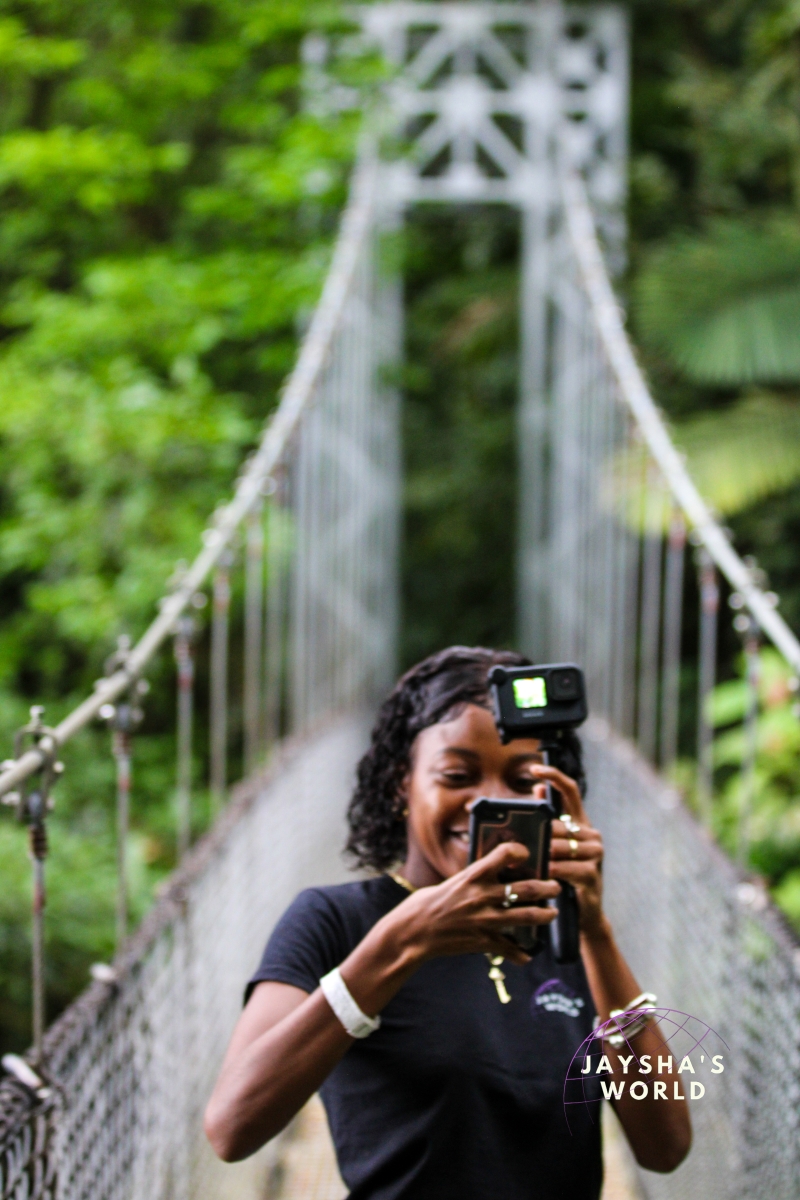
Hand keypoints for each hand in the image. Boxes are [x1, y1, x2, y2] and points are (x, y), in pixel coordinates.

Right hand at [387, 842, 558, 965]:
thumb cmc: (426, 904)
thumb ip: (473, 880)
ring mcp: (484, 920)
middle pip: (525, 888)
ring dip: (544, 915)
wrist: (412, 933)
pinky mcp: (482, 942)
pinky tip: (527, 955)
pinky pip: (508, 948)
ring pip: (525, 916)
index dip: (519, 851)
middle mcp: (481, 896)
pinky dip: (520, 953)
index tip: (527, 852)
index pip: (503, 855)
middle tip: (556, 887)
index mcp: (472, 876)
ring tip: (552, 913)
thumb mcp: (451, 883)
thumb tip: (492, 875)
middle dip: (546, 887)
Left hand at [527, 764, 605, 939]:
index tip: (535, 768)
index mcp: (580, 823)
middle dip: (539, 834)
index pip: (570, 791)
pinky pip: (567, 868)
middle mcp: (591, 835)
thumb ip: (548, 819)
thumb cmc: (564, 876)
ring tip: (527, 860)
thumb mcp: (554, 846)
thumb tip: (536, 788)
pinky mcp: (592, 875)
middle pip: (559, 824)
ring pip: (562, 846)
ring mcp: (595, 855)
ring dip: (543, 854)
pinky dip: (553, 871)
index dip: (553, 776)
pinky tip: (543, 873)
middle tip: (520, 841)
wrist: (583, 913)